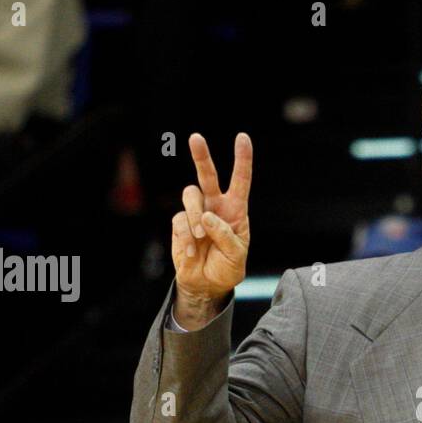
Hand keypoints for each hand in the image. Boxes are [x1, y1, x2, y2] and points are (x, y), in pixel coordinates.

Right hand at [172, 132, 251, 325]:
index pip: (240, 181)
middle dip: (201, 156)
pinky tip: (192, 252)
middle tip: (196, 138)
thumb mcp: (237, 256)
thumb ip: (226, 236)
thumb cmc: (227, 267)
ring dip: (195, 215)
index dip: (242, 159)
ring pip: (190, 196)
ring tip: (200, 236)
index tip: (242, 138)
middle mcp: (215, 206)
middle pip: (207, 175)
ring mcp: (196, 213)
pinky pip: (179, 221)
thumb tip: (207, 217)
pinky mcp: (180, 224)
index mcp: (235, 210)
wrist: (207, 284)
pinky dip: (186, 238)